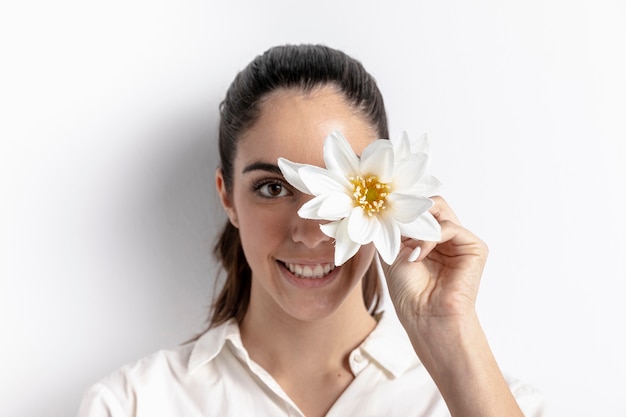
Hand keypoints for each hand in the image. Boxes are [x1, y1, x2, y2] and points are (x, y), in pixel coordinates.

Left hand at [382, 196, 487, 325]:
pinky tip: (419, 254)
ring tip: (406, 245)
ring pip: (439, 210)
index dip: (402, 206)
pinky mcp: (475, 248)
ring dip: (417, 224)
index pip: (418, 208)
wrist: (425, 316)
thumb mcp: (393, 252)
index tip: (383, 207)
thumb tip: (391, 205)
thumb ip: (396, 227)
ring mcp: (460, 241)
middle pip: (431, 204)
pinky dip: (432, 237)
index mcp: (428, 238)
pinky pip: (451, 228)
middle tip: (394, 217)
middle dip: (410, 208)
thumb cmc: (408, 292)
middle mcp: (445, 237)